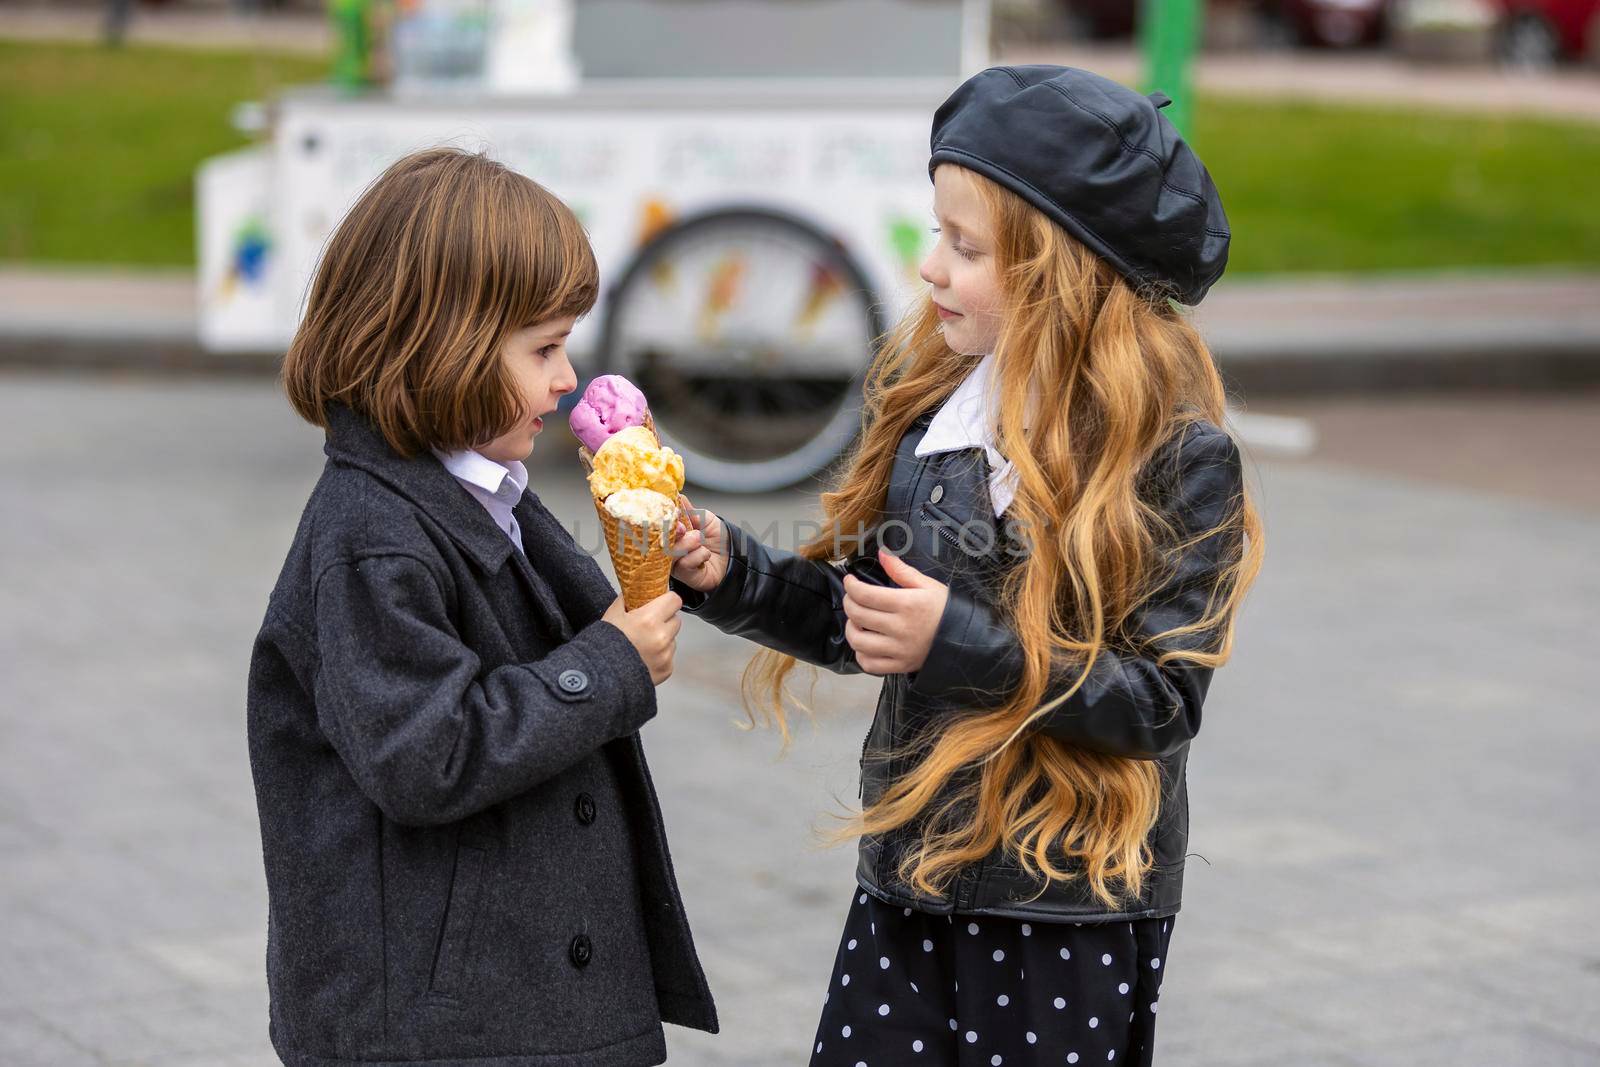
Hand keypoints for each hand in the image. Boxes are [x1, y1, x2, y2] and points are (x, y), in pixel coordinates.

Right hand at [602, 591, 681, 685]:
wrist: (601, 676)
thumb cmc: (604, 645)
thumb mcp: (613, 614)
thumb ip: (628, 599)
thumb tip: (636, 589)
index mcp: (649, 620)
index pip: (674, 600)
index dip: (667, 600)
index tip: (660, 602)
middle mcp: (661, 638)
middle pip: (676, 620)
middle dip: (665, 620)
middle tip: (648, 625)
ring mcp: (665, 655)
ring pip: (673, 639)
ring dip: (663, 638)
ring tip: (642, 644)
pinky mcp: (667, 669)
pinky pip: (669, 656)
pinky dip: (660, 655)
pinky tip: (644, 657)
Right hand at [670, 494, 728, 593]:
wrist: (734, 554)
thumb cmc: (718, 536)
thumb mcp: (704, 518)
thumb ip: (689, 509)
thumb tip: (677, 496)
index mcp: (672, 533)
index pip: (659, 527)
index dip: (664, 522)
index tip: (672, 516)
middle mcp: (670, 548)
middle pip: (661, 541)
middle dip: (673, 533)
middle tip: (684, 528)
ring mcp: (675, 563)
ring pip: (671, 552)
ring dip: (688, 543)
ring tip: (699, 540)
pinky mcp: (684, 575)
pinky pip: (685, 564)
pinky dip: (698, 555)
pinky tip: (705, 554)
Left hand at [841, 549, 948, 675]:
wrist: (966, 638)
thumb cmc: (945, 609)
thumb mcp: (927, 585)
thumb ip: (901, 570)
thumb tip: (882, 553)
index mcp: (907, 604)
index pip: (865, 595)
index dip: (851, 586)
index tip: (850, 581)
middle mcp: (900, 628)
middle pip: (858, 615)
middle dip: (848, 603)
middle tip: (852, 597)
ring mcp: (899, 650)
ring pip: (858, 641)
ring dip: (851, 628)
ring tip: (857, 620)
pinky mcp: (900, 666)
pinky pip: (869, 664)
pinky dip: (860, 654)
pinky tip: (866, 643)